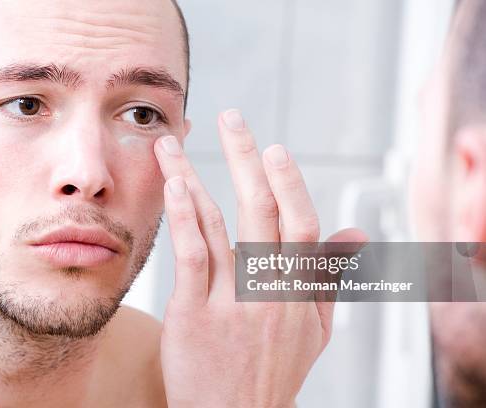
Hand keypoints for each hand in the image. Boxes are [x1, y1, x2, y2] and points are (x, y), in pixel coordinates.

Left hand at [156, 109, 366, 407]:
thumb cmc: (273, 370)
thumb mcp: (316, 329)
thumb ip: (331, 276)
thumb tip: (356, 229)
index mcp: (300, 291)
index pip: (301, 223)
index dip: (288, 182)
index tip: (275, 149)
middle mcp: (270, 291)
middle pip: (262, 211)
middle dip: (246, 158)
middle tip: (231, 118)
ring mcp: (232, 302)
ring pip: (217, 225)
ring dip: (193, 177)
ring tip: (174, 144)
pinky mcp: (195, 314)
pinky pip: (192, 257)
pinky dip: (184, 217)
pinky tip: (173, 187)